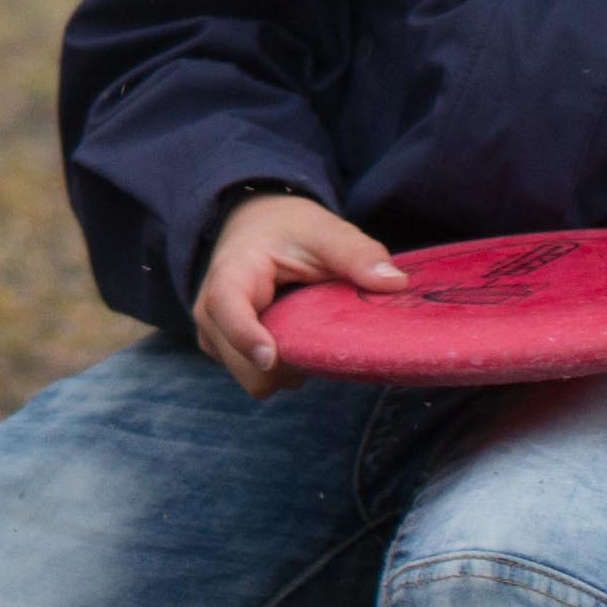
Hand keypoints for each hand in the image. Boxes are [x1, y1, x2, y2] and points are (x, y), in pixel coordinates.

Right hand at [192, 193, 404, 396]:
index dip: (246, 336)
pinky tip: (296, 336)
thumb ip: (357, 254)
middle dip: (289, 361)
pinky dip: (284, 367)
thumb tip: (395, 282)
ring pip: (254, 379)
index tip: (272, 355)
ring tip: (308, 329)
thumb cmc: (289, 229)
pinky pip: (260, 378)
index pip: (226, 310)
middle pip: (245, 364)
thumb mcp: (324, 231)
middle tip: (321, 330)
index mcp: (230, 274)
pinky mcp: (228, 352)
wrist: (258, 228)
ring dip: (289, 366)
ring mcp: (216, 336)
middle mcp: (211, 311)